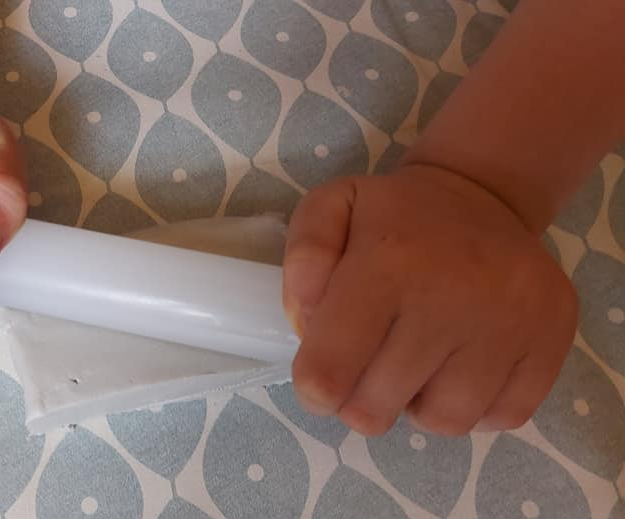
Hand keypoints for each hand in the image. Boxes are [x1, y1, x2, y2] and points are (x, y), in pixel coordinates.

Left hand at [282, 165, 577, 435]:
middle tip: (365, 370)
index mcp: (387, 262)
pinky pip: (504, 416)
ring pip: (445, 421)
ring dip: (419, 405)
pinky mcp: (552, 339)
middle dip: (359, 400)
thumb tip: (308, 317)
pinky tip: (460, 366)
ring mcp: (511, 319)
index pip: (330, 372)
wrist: (480, 195)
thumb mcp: (329, 209)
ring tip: (416, 364)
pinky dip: (475, 407)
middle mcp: (452, 294)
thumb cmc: (392, 216)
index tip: (321, 375)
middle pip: (378, 407)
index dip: (315, 389)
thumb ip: (304, 258)